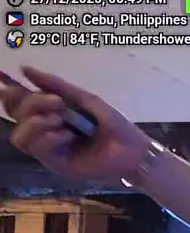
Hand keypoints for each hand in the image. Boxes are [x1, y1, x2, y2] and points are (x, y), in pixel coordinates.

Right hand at [0, 66, 149, 181]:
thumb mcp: (85, 100)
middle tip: (57, 102)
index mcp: (51, 114)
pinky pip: (37, 148)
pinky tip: (67, 136)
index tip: (5, 82)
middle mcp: (45, 131)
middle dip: (31, 103)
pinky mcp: (56, 164)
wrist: (133, 150)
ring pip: (20, 136)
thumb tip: (24, 68)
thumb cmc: (114, 125)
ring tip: (61, 119)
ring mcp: (49, 149)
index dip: (10, 93)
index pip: (19, 103)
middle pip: (16, 116)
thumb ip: (55, 85)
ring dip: (36, 122)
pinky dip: (49, 138)